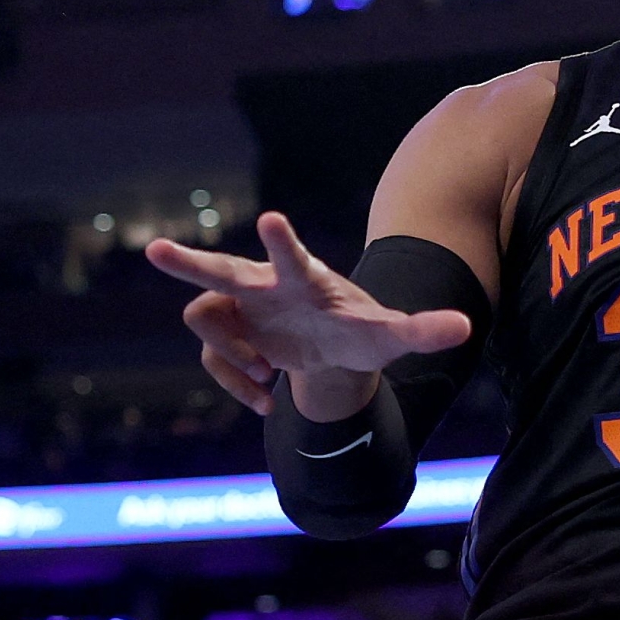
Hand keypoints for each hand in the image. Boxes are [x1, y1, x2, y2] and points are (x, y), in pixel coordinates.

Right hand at [147, 212, 471, 418]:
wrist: (336, 347)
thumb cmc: (363, 330)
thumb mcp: (393, 336)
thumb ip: (424, 329)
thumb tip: (463, 329)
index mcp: (305, 280)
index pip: (289, 254)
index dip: (279, 241)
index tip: (271, 219)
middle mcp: (264, 285)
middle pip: (220, 269)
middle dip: (188, 263)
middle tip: (155, 251)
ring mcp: (240, 308)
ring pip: (205, 320)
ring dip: (233, 359)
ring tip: (272, 378)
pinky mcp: (228, 334)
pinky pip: (214, 360)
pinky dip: (237, 384)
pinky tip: (267, 400)